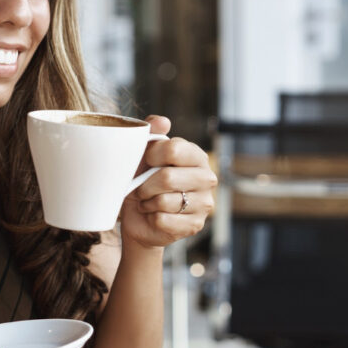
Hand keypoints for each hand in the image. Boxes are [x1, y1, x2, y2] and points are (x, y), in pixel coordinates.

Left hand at [119, 115, 216, 249]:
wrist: (140, 217)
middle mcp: (207, 178)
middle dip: (145, 185)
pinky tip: (154, 216)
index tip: (146, 162)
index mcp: (197, 155)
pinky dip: (151, 218)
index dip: (151, 155)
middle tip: (141, 188)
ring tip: (148, 202)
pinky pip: (163, 220)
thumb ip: (151, 131)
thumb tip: (163, 121)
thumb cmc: (143, 181)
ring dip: (147, 202)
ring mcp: (205, 203)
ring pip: (164, 201)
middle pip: (167, 178)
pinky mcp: (195, 225)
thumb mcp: (143, 153)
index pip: (173, 149)